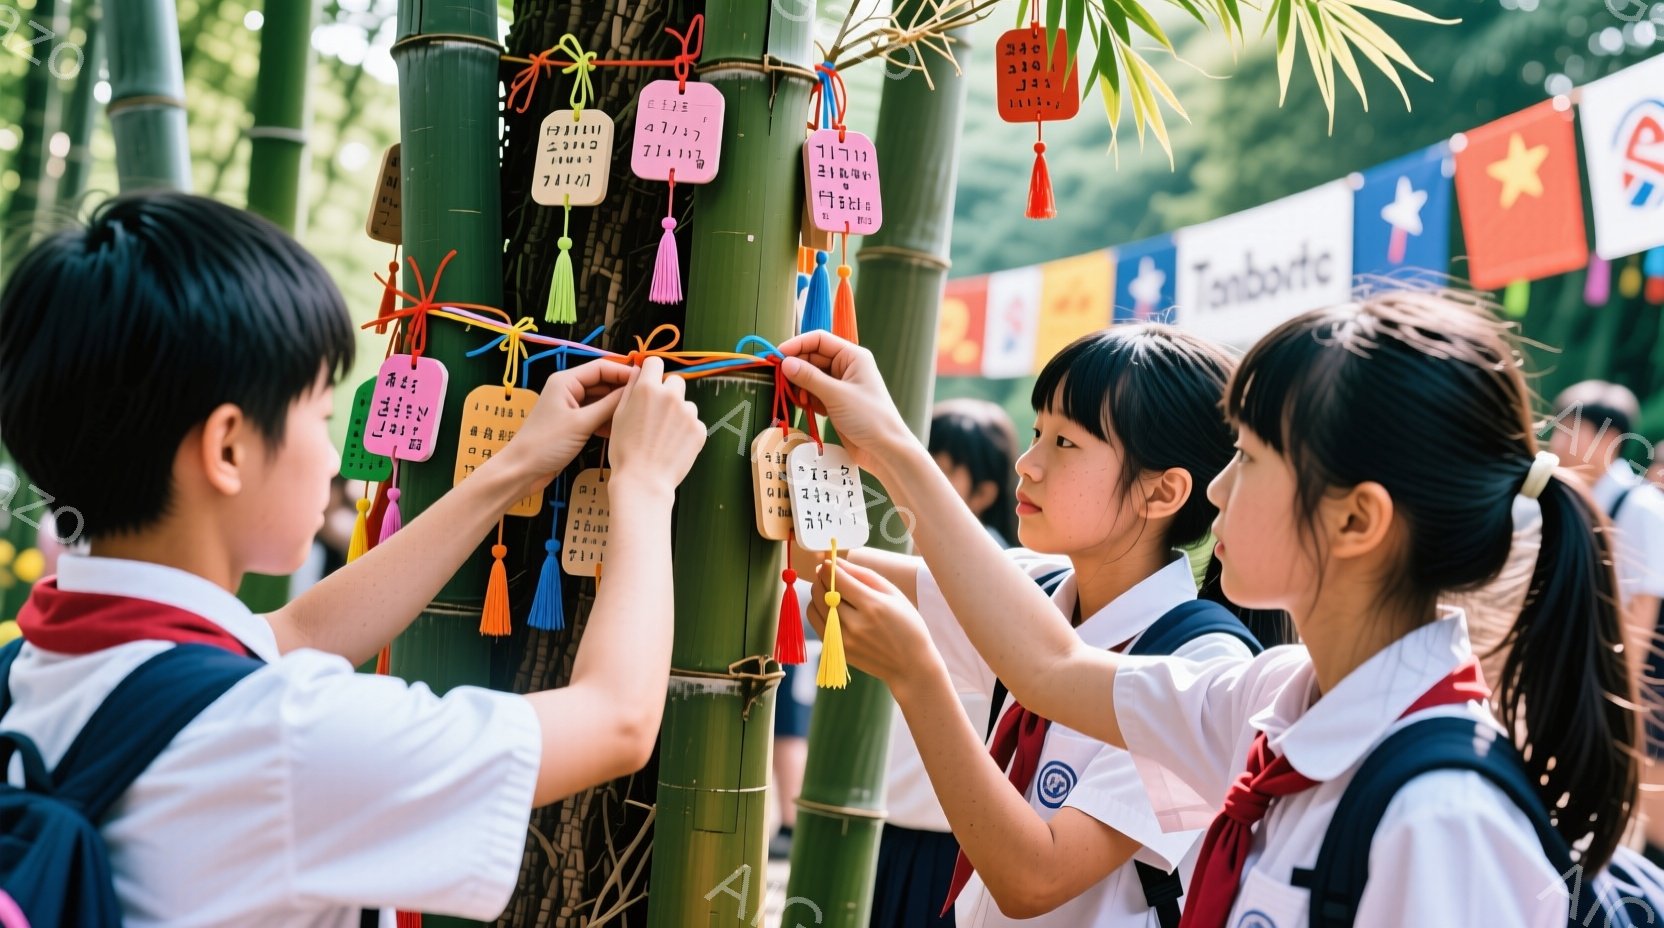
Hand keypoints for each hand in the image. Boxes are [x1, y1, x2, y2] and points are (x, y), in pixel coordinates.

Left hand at [505, 358, 633, 493]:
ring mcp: (571, 407)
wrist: (523, 470)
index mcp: (566, 381)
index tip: (646, 380)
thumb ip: (609, 405)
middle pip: (603, 382)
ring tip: (638, 416)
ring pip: (601, 400)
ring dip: (616, 407)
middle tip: (648, 400)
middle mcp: (569, 389)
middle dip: (622, 390)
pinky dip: (608, 420)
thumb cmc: (547, 443)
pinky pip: (596, 415)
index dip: (624, 372)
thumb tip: (633, 390)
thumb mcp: (582, 423)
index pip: (602, 367)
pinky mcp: (573, 423)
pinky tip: (621, 430)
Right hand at [606, 357, 705, 491]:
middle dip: (667, 393)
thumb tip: (638, 370)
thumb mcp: (619, 415)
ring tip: (664, 435)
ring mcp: (688, 413)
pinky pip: (694, 422)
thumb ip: (630, 389)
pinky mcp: (699, 429)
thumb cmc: (625, 451)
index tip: (650, 382)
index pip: (655, 362)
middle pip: (674, 381)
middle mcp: (670, 396)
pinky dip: (686, 431)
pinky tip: (673, 445)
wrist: (644, 480)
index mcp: (647, 389)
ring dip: (678, 413)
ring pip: (686, 403)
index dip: (651, 372)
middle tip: (656, 415)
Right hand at [777, 332, 912, 476]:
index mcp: (853, 356)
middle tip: (778, 378)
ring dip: (799, 384)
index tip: (777, 356)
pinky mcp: (835, 402)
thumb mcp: (836, 395)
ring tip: (794, 396)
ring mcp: (841, 385)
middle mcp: (846, 367)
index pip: (820, 340)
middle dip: (796, 367)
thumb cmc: (869, 417)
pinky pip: (814, 393)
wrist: (885, 450)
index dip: (797, 344)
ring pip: (811, 376)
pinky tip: (800, 405)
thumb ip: (809, 378)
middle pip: (813, 357)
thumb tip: (785, 363)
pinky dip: (805, 397)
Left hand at [806, 559, 933, 684]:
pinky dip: (818, 611)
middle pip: (822, 592)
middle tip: (828, 574)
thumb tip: (835, 561)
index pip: (837, 579)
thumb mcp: (892, 593)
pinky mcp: (837, 650)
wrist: (910, 664)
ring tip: (830, 591)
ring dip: (818, 594)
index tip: (828, 562)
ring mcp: (843, 640)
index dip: (829, 567)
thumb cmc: (907, 624)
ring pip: (815, 607)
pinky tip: (831, 608)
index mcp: (872, 605)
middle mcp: (855, 624)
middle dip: (821, 578)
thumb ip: (862, 574)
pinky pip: (816, 624)